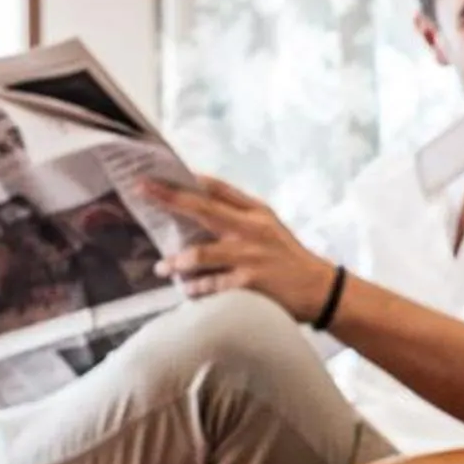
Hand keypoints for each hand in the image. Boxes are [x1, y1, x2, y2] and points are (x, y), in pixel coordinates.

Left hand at [137, 176, 338, 320]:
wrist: (319, 289)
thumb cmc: (287, 256)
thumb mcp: (269, 224)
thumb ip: (238, 209)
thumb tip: (200, 191)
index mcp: (256, 212)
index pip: (217, 188)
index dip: (187, 179)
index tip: (159, 174)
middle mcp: (251, 229)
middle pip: (203, 209)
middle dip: (170, 198)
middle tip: (143, 191)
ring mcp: (249, 257)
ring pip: (200, 255)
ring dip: (176, 262)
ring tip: (162, 268)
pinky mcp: (248, 283)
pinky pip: (210, 285)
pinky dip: (195, 288)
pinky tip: (186, 290)